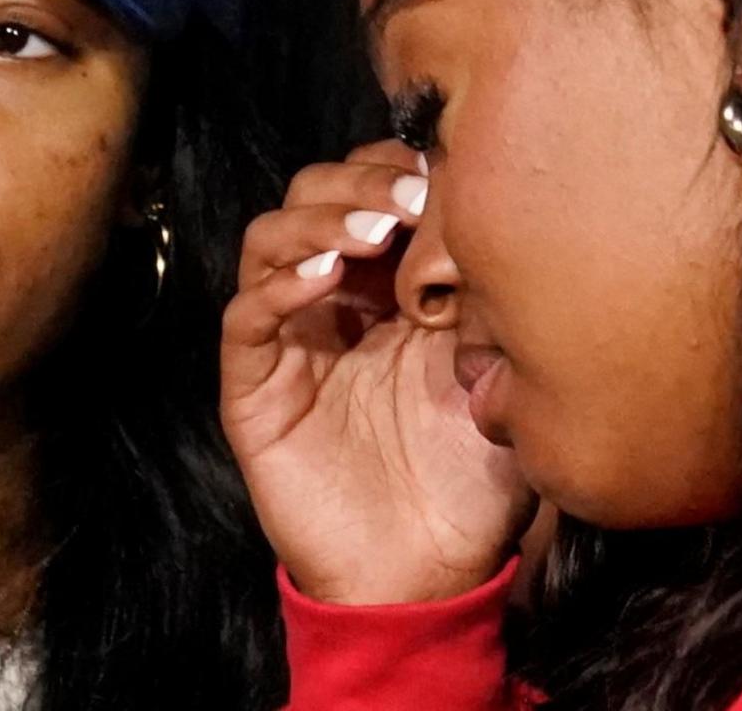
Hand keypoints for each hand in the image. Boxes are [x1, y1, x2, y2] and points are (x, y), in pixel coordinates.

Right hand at [222, 141, 536, 605]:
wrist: (430, 572)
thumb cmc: (472, 478)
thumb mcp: (497, 373)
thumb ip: (486, 298)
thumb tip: (481, 219)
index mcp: (391, 286)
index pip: (372, 189)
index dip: (397, 169)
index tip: (444, 176)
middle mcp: (335, 298)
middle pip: (313, 195)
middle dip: (358, 184)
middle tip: (409, 203)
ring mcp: (290, 338)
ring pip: (269, 239)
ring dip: (316, 221)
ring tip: (370, 237)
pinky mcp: (254, 387)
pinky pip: (244, 318)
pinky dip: (277, 287)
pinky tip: (324, 280)